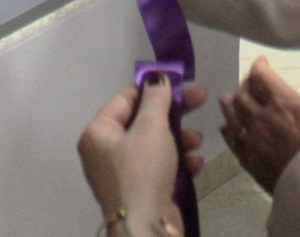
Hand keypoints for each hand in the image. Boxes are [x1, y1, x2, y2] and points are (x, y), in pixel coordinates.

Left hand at [77, 76, 209, 226]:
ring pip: (154, 144)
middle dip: (173, 113)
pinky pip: (159, 167)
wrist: (147, 228)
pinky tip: (194, 164)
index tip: (181, 82)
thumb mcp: (151, 128)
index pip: (126, 98)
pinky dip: (177, 162)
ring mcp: (122, 174)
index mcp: (98, 133)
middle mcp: (105, 152)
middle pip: (143, 121)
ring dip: (179, 139)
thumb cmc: (143, 171)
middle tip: (201, 99)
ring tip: (196, 141)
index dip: (154, 88)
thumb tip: (156, 76)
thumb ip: (156, 98)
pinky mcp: (140, 191)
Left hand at [219, 58, 299, 192]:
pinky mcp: (249, 163)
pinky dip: (228, 131)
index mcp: (285, 103)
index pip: (260, 76)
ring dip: (230, 105)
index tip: (261, 63)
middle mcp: (263, 119)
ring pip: (231, 116)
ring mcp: (253, 142)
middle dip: (245, 85)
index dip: (258, 66)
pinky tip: (227, 128)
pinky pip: (232, 141)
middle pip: (242, 95)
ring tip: (228, 100)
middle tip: (249, 85)